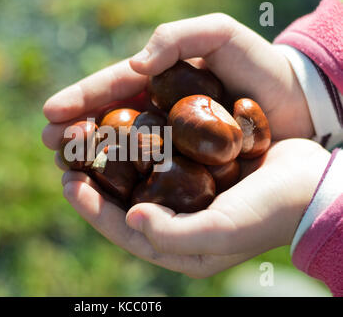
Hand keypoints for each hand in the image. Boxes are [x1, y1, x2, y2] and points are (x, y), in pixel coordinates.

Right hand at [43, 13, 313, 152]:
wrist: (298, 107)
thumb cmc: (261, 68)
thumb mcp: (222, 35)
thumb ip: (178, 38)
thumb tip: (137, 65)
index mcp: (158, 79)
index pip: (112, 87)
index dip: (80, 98)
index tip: (51, 112)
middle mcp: (156, 110)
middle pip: (107, 120)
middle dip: (75, 130)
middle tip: (49, 143)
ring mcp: (167, 139)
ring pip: (120, 148)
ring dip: (90, 157)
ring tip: (65, 166)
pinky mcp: (183, 166)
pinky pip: (145, 172)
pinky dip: (121, 178)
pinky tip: (102, 187)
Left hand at [61, 139, 329, 277]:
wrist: (308, 185)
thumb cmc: (267, 213)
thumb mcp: (221, 232)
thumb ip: (174, 234)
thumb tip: (131, 218)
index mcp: (175, 246)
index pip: (121, 230)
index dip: (92, 209)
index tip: (68, 184)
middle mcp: (173, 222)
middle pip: (121, 203)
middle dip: (92, 182)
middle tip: (65, 158)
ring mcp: (182, 196)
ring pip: (133, 179)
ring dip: (108, 160)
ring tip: (84, 139)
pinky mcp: (192, 171)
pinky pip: (153, 159)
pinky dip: (135, 145)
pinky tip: (121, 127)